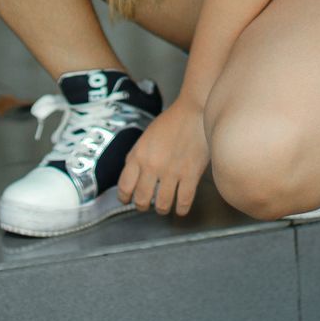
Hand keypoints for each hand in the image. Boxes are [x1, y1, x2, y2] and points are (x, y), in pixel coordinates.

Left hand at [117, 97, 209, 218]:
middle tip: (147, 204)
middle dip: (142, 206)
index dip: (124, 198)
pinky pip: (184, 203)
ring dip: (162, 209)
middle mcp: (153, 165)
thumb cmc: (171, 123)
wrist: (195, 111)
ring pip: (162, 205)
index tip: (127, 200)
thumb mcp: (146, 137)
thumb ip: (136, 156)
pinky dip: (181, 209)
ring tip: (164, 205)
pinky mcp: (191, 174)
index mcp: (139, 154)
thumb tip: (130, 177)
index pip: (124, 186)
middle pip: (142, 200)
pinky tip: (180, 206)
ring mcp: (172, 171)